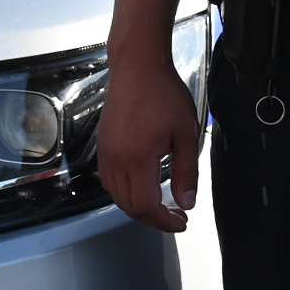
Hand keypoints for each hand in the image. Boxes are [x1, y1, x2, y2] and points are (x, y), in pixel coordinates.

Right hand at [100, 49, 200, 233]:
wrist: (137, 67)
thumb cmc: (163, 94)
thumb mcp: (185, 133)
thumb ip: (186, 172)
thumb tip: (186, 202)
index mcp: (137, 159)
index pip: (146, 206)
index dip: (164, 222)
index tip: (182, 222)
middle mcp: (116, 160)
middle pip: (129, 206)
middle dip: (153, 218)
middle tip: (176, 216)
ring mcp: (106, 153)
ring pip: (116, 195)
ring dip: (137, 207)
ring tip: (161, 205)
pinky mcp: (102, 145)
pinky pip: (109, 180)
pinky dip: (124, 192)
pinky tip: (141, 186)